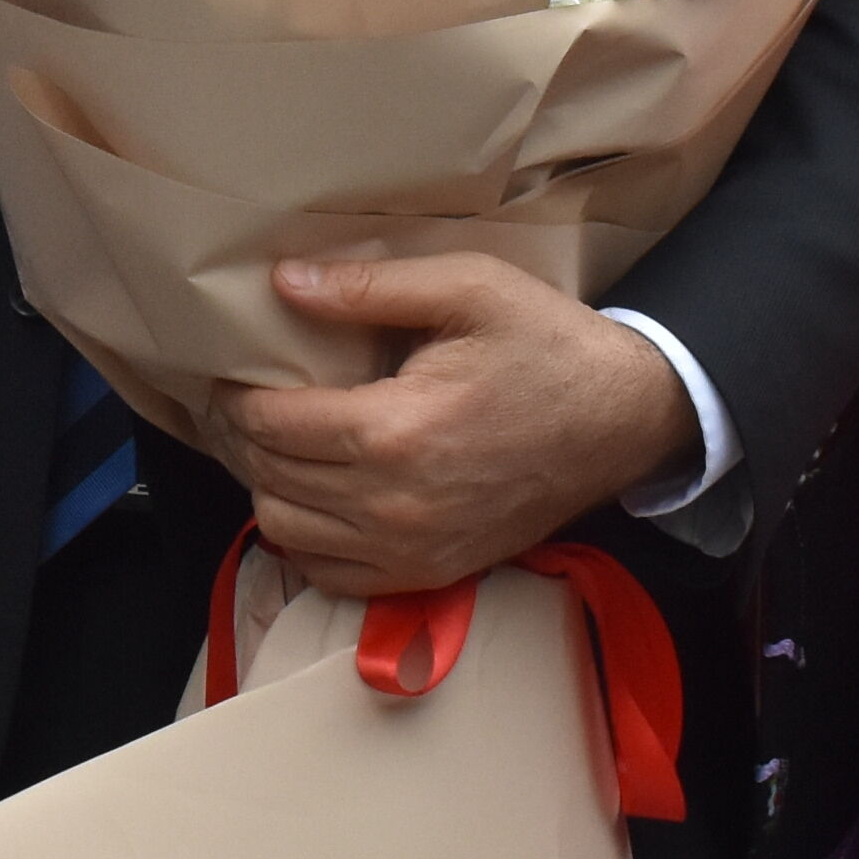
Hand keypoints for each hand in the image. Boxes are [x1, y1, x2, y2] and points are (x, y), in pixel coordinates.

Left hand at [217, 257, 694, 593]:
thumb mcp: (468, 287)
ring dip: (270, 486)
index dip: (237, 394)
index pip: (270, 423)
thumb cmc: (547, 345)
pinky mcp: (430, 573)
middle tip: (248, 399)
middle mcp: (393, 504)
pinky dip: (307, 539)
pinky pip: (329, 575)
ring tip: (283, 443)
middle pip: (268, 476)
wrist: (624, 417)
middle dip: (246, 435)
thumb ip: (370, 287)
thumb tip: (284, 283)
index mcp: (395, 430)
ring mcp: (412, 549)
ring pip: (285, 531)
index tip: (234, 370)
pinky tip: (317, 495)